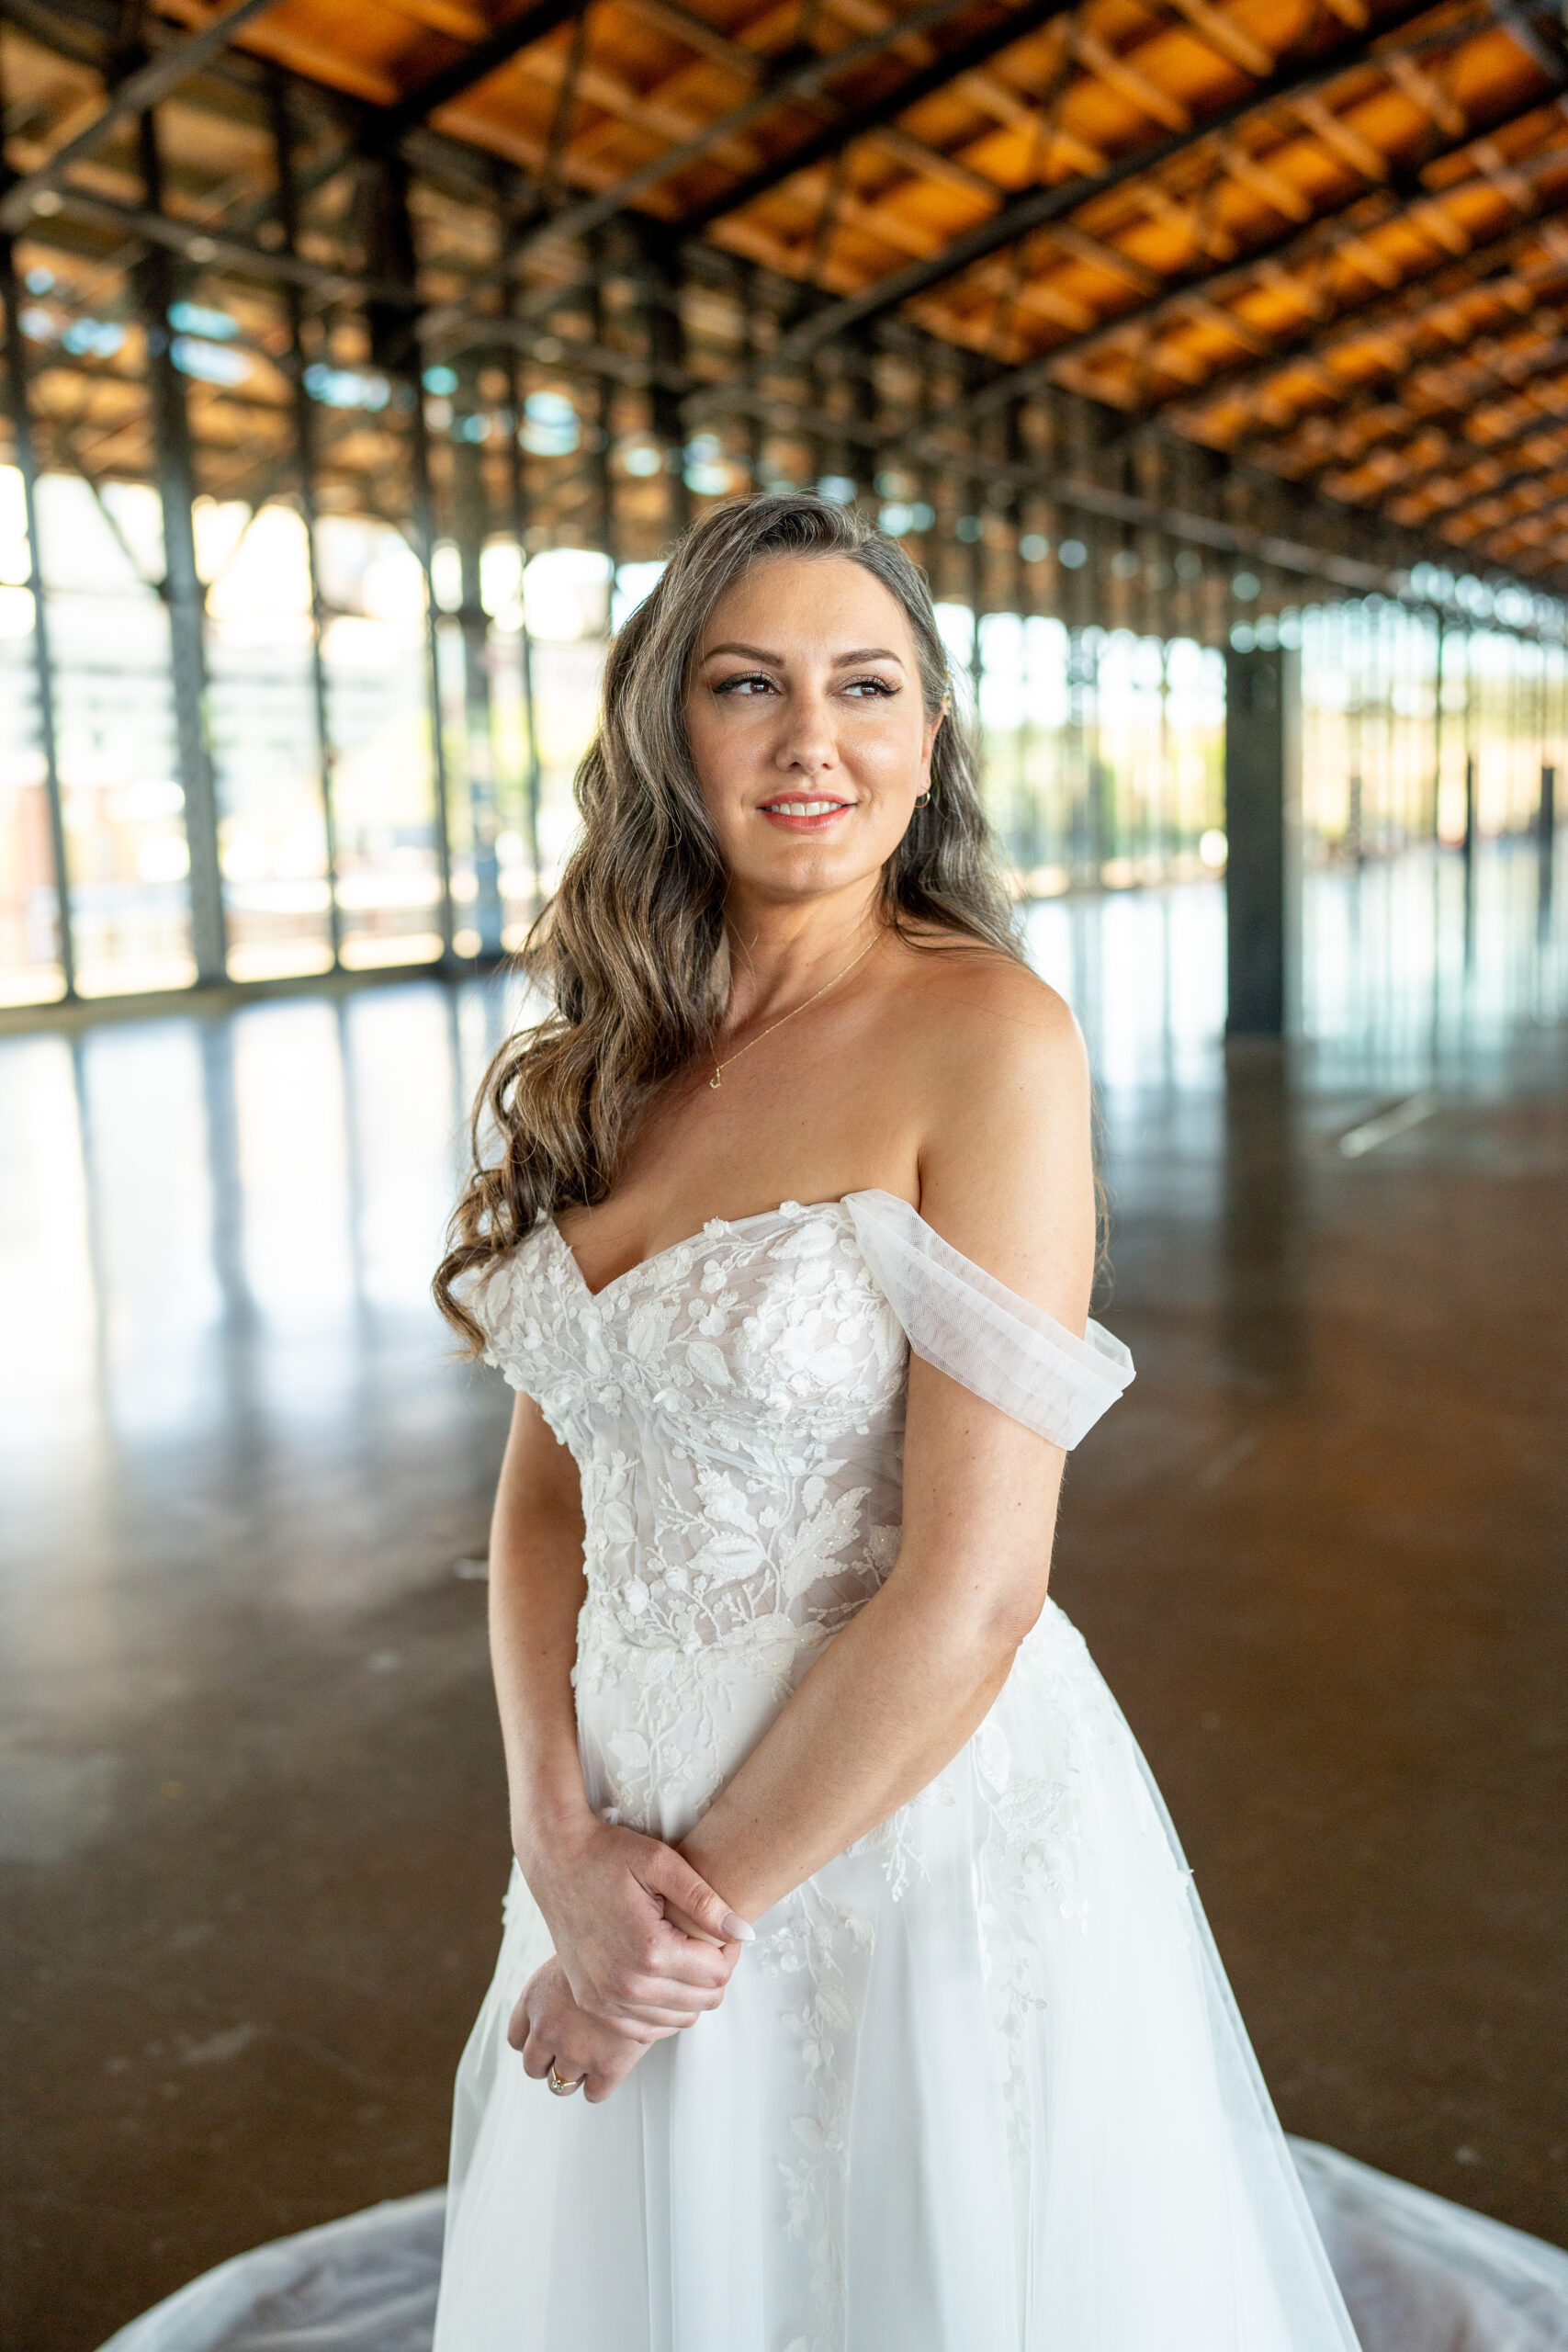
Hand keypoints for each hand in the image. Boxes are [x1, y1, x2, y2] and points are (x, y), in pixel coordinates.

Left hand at [509, 1956, 652, 2103]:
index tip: (547, 2040)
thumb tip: (559, 2008)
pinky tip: (609, 2067)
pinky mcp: (607, 2066)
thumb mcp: (569, 1959)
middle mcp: (547, 2028)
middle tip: (570, 2052)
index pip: (516, 2039)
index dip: (533, 2041)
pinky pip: (594, 2094)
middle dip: (549, 2063)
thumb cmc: (612, 1949)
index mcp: (534, 2000)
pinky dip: (599, 2085)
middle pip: (533, 2067)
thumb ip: (555, 1990)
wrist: (643, 1954)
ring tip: (592, 2059)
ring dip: (573, 2076)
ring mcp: (575, 2050)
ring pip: (560, 2085)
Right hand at [520, 1814, 751, 2030]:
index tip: (722, 1929)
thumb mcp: (661, 1862)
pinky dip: (664, 2011)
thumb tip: (745, 1933)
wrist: (556, 1860)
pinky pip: (645, 2030)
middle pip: (703, 2002)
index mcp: (649, 1950)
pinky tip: (664, 1978)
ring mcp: (605, 2000)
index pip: (717, 1975)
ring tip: (684, 1955)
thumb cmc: (608, 1854)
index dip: (730, 1951)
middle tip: (707, 1940)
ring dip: (692, 1993)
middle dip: (715, 1973)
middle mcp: (626, 1985)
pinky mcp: (592, 2003)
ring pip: (678, 2021)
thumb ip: (705, 1901)